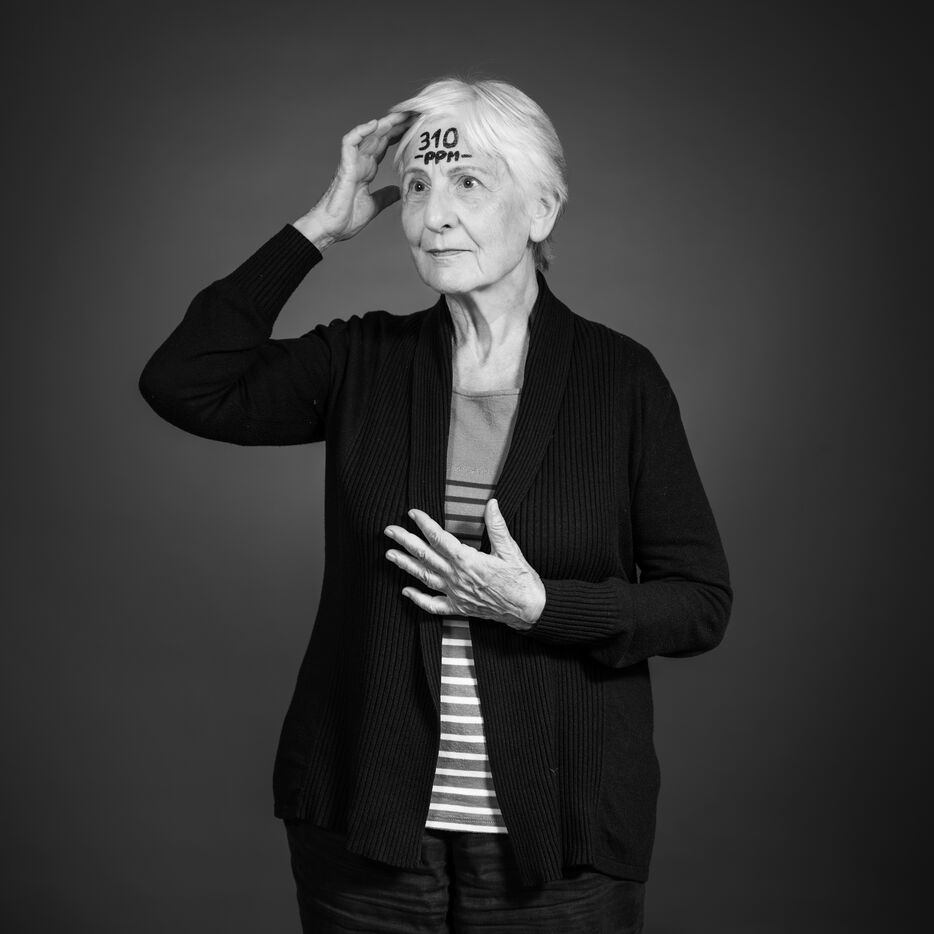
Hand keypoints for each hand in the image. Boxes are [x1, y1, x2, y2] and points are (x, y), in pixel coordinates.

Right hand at [294, 111, 412, 250]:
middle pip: (379, 136)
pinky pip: (350, 142)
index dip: (399, 135)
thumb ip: (385, 196)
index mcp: (367, 170)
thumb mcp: (374, 206)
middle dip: (396, 125)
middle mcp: (360, 162)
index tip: (415, 128)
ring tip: (400, 115)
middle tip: (414, 114)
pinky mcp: (344, 166)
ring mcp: (352, 162)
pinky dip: (361, 131)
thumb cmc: (346, 219)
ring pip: (368, 135)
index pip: (385, 146)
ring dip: (383, 124)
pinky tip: (375, 124)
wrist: (331, 229)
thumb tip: (398, 191)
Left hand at [384, 500, 545, 631]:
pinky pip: (433, 605)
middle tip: (389, 531)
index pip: (439, 538)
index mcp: (468, 560)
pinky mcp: (459, 608)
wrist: (529, 609)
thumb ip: (497, 526)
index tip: (412, 513)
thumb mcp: (510, 549)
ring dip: (405, 565)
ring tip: (390, 555)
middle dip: (405, 541)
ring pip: (424, 578)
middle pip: (425, 556)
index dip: (424, 524)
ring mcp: (456, 594)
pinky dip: (418, 599)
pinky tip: (405, 592)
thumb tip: (491, 503)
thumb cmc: (521, 579)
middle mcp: (457, 577)